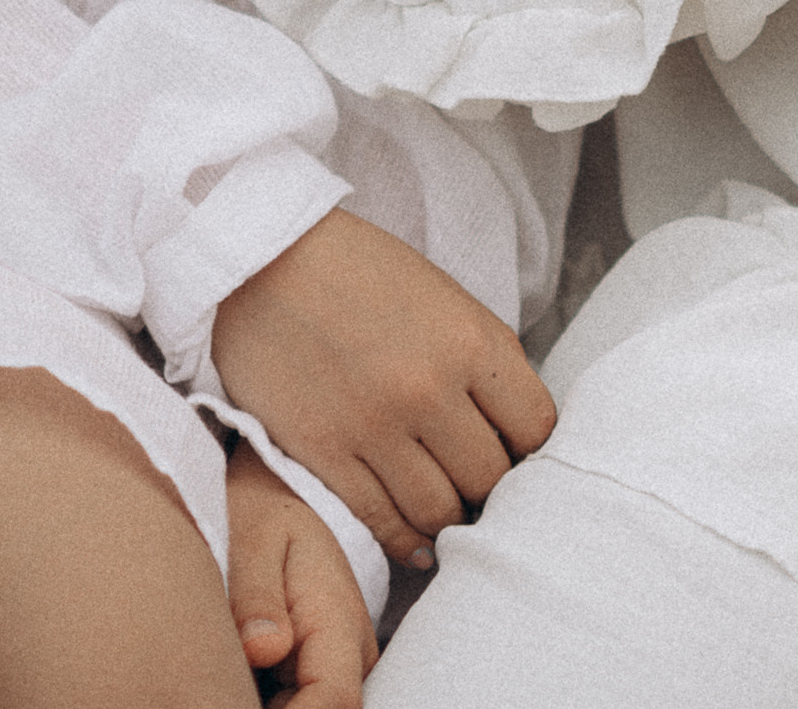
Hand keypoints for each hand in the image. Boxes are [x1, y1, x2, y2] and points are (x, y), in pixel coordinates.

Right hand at [212, 209, 555, 573]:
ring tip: (446, 507)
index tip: (514, 450)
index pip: (535, 428)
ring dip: (449, 517)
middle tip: (477, 484)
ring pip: (439, 512)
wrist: (262, 259)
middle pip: (490, 479)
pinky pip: (382, 521)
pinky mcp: (324, 455)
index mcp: (469, 340)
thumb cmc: (358, 270)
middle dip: (490, 487)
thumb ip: (481, 361)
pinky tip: (415, 537)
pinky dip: (405, 538)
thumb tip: (512, 432)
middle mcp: (429, 389)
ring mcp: (375, 427)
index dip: (530, 447)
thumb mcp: (442, 296)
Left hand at [223, 444, 381, 708]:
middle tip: (221, 691)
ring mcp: (337, 663)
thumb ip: (258, 597)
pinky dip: (268, 701)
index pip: (335, 701)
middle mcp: (351, 650)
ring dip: (270, 707)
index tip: (233, 708)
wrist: (272, 490)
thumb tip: (264, 650)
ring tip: (223, 681)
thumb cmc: (258, 511)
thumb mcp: (253, 540)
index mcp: (338, 618)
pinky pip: (300, 702)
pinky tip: (236, 680)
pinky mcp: (317, 670)